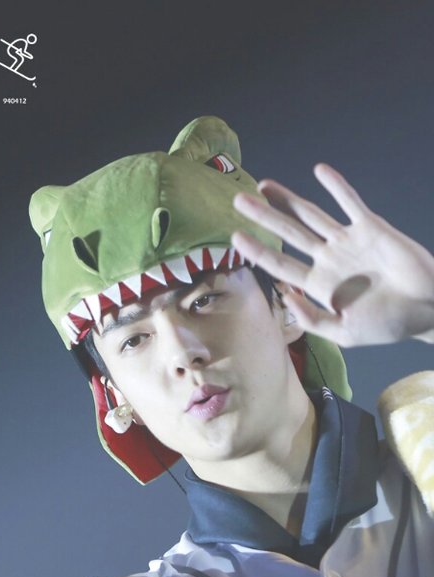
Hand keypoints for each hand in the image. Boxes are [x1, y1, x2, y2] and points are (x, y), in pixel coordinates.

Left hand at [232, 164, 433, 346]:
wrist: (426, 309)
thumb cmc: (388, 325)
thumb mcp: (344, 333)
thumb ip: (312, 319)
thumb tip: (286, 296)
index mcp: (319, 285)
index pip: (281, 264)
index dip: (257, 251)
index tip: (235, 237)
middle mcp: (328, 260)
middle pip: (289, 233)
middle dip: (263, 217)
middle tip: (238, 200)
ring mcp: (348, 242)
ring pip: (312, 214)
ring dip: (288, 199)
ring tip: (264, 186)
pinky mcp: (371, 228)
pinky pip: (350, 202)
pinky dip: (336, 186)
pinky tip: (319, 171)